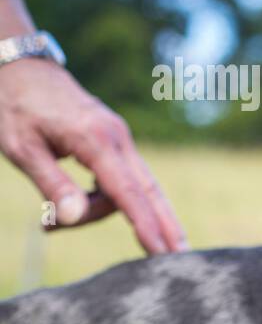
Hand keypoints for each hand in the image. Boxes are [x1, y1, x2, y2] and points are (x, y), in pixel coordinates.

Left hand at [0, 58, 186, 253]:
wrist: (20, 67)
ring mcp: (119, 139)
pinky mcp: (114, 141)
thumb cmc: (15, 107)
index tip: (160, 253)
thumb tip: (73, 219)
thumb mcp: (22, 149)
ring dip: (98, 212)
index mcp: (96, 141)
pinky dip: (103, 199)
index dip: (145, 226)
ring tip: (47, 225)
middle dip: (167, 225)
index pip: (126, 192)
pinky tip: (73, 205)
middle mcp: (117, 139)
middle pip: (150, 191)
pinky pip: (120, 179)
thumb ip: (51, 185)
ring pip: (128, 189)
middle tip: (183, 257)